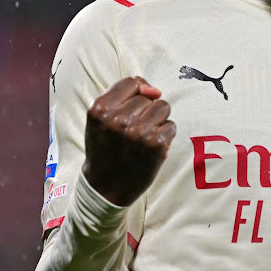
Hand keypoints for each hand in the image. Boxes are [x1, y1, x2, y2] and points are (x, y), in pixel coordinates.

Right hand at [82, 77, 175, 205]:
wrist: (105, 188)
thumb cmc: (105, 147)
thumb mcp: (101, 118)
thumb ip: (122, 94)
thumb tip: (154, 89)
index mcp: (99, 109)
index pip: (131, 82)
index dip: (135, 94)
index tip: (130, 110)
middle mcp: (117, 119)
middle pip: (148, 97)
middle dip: (144, 111)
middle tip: (131, 132)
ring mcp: (138, 132)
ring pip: (163, 106)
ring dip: (157, 120)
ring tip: (143, 136)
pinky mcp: (156, 144)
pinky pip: (171, 125)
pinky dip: (164, 136)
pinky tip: (150, 148)